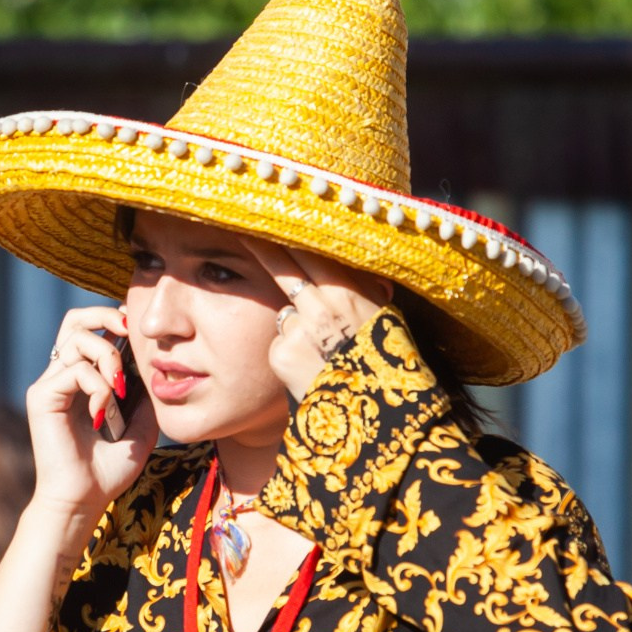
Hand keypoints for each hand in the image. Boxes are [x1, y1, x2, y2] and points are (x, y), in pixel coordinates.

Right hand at [23, 306, 158, 523]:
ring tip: (120, 386)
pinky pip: (74, 370)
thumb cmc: (109, 470)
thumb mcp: (141, 426)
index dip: (114, 320)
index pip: (90, 330)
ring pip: (77, 339)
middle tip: (129, 331)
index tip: (139, 331)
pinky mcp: (41, 397)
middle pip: (75, 320)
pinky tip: (104, 412)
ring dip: (107, 356)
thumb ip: (143, 393)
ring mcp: (49, 385)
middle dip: (106, 316)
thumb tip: (153, 361)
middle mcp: (61, 377)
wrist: (83, 500)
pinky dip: (98, 386)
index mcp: (81, 380)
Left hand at [242, 239, 392, 399]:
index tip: (275, 216)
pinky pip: (279, 346)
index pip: (314, 252)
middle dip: (263, 246)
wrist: (378, 415)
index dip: (292, 235)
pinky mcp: (282, 352)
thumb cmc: (388, 369)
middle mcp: (326, 303)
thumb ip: (366, 294)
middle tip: (243, 228)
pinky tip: (309, 372)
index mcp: (354, 292)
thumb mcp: (386, 321)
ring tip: (319, 352)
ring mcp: (301, 327)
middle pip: (285, 267)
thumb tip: (360, 270)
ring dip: (294, 326)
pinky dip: (289, 356)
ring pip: (286, 314)